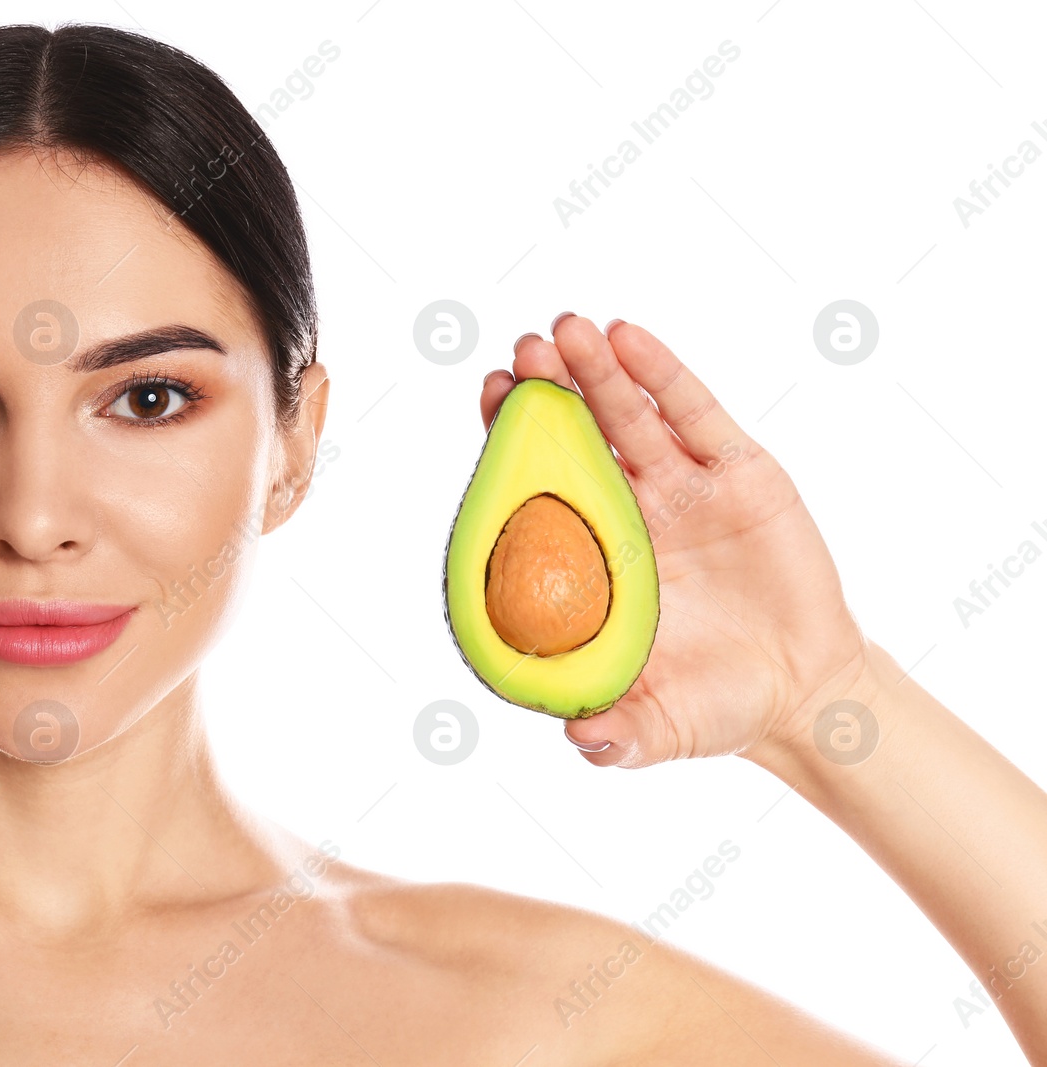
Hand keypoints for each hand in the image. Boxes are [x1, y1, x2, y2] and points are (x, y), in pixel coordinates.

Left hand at [481, 314, 871, 768]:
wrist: (805, 694)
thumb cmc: (716, 707)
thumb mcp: (659, 730)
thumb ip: (617, 737)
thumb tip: (578, 739)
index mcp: (595, 558)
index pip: (539, 487)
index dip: (512, 443)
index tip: (488, 397)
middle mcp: (630, 512)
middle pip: (576, 437)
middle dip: (546, 393)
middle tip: (519, 352)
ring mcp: (682, 488)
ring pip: (629, 415)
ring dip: (595, 371)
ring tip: (565, 328)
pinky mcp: (739, 473)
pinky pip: (695, 414)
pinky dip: (663, 375)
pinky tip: (629, 338)